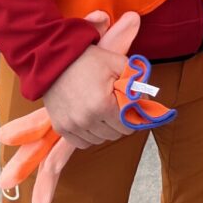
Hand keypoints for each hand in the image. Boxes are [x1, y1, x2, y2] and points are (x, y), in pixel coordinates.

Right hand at [43, 10, 139, 148]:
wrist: (55, 58)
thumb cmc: (88, 60)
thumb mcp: (117, 63)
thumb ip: (136, 82)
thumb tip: (146, 101)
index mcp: (103, 105)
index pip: (128, 126)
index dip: (132, 116)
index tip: (129, 106)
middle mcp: (87, 120)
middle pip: (115, 135)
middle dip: (119, 122)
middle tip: (115, 106)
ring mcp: (72, 126)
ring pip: (100, 140)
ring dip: (105, 129)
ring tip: (101, 110)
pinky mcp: (61, 128)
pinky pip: (82, 143)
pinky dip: (89, 135)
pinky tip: (90, 119)